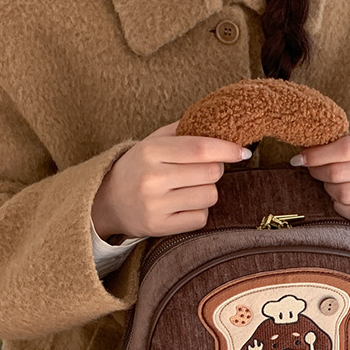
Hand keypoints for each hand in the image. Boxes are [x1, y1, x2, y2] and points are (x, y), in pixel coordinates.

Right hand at [92, 122, 250, 238]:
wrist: (107, 201)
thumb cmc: (139, 167)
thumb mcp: (153, 142)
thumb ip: (183, 130)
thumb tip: (220, 122)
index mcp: (151, 152)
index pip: (200, 148)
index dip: (227, 149)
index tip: (242, 151)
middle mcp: (152, 179)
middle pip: (211, 173)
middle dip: (215, 170)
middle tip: (203, 170)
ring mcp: (156, 205)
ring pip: (209, 196)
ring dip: (207, 191)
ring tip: (189, 188)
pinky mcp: (160, 227)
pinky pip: (201, 218)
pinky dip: (198, 211)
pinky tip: (183, 205)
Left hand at [290, 130, 349, 223]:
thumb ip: (337, 144)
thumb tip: (302, 150)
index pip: (344, 148)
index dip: (316, 154)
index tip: (298, 159)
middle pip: (339, 172)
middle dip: (318, 172)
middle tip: (314, 171)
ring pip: (343, 193)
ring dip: (330, 190)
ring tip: (332, 184)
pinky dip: (340, 207)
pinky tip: (342, 200)